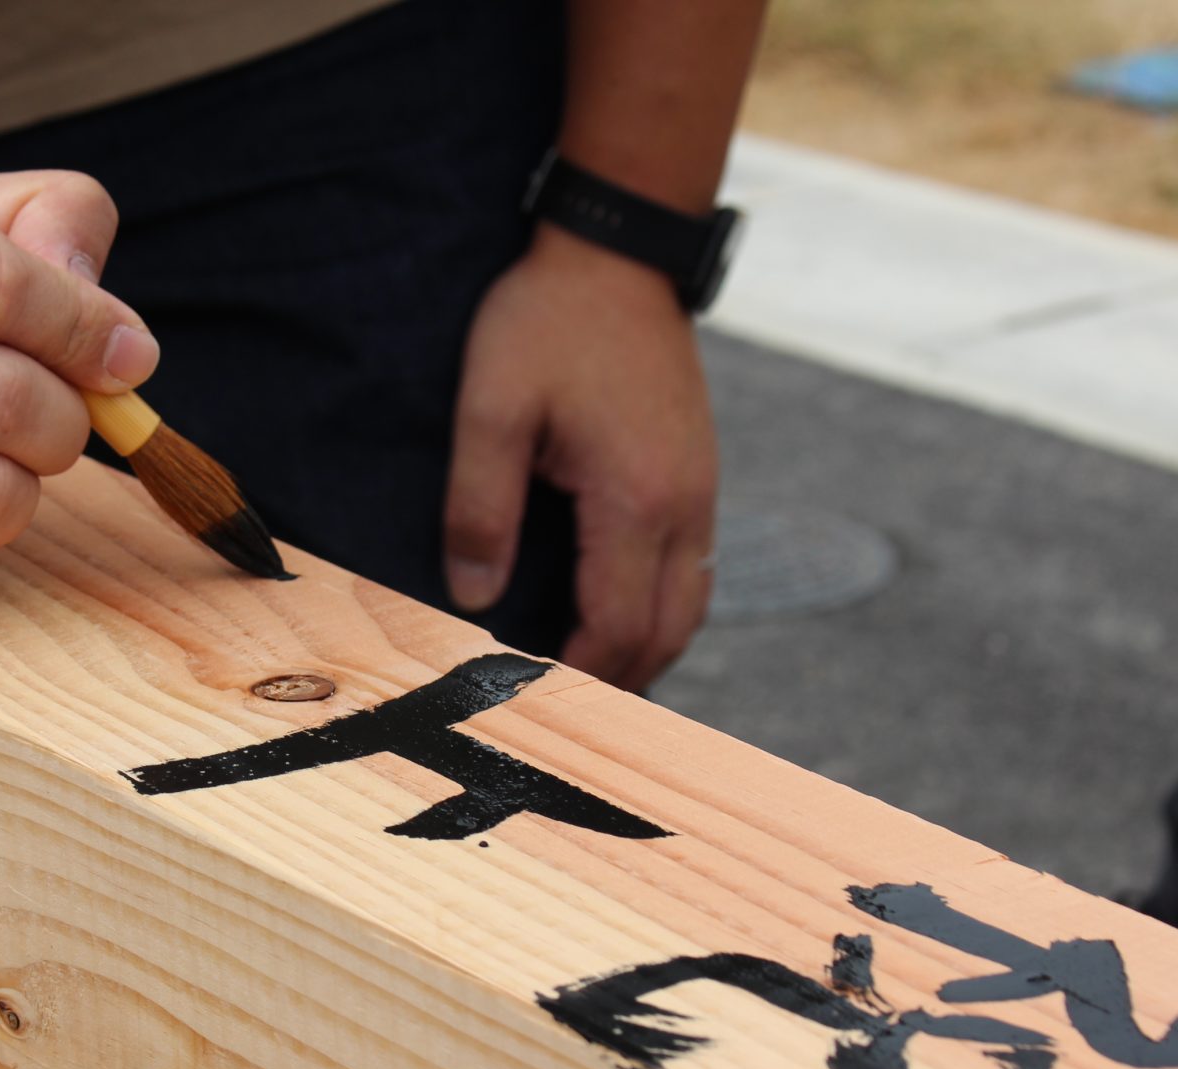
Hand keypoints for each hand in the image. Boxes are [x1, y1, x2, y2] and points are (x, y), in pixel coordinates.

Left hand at [443, 225, 717, 690]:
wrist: (618, 248)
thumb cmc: (548, 321)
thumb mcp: (491, 408)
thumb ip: (480, 507)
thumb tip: (476, 595)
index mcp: (636, 502)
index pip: (615, 629)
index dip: (578, 680)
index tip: (532, 704)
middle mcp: (685, 507)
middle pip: (666, 635)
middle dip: (618, 683)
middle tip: (559, 710)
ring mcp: (701, 491)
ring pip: (690, 609)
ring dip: (644, 650)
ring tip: (587, 677)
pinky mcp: (697, 472)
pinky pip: (694, 570)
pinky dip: (658, 610)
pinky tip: (614, 613)